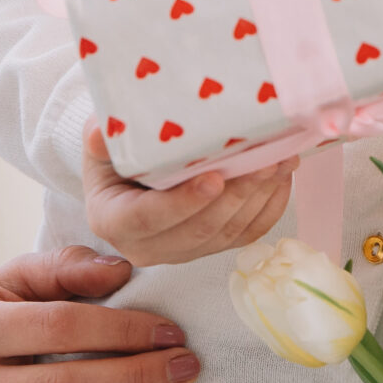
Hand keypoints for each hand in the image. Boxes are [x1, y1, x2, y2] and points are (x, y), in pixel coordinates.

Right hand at [82, 124, 297, 266]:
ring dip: (260, 197)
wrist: (128, 171)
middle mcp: (146, 246)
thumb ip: (101, 138)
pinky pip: (246, 235)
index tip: (215, 178)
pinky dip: (270, 206)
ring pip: (228, 233)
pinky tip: (283, 177)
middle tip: (265, 159)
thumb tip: (101, 131)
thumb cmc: (115, 152)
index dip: (183, 202)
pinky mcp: (210, 247)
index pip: (148, 217)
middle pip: (198, 229)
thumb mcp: (99, 141)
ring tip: (282, 159)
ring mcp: (181, 251)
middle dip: (237, 194)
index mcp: (113, 220)